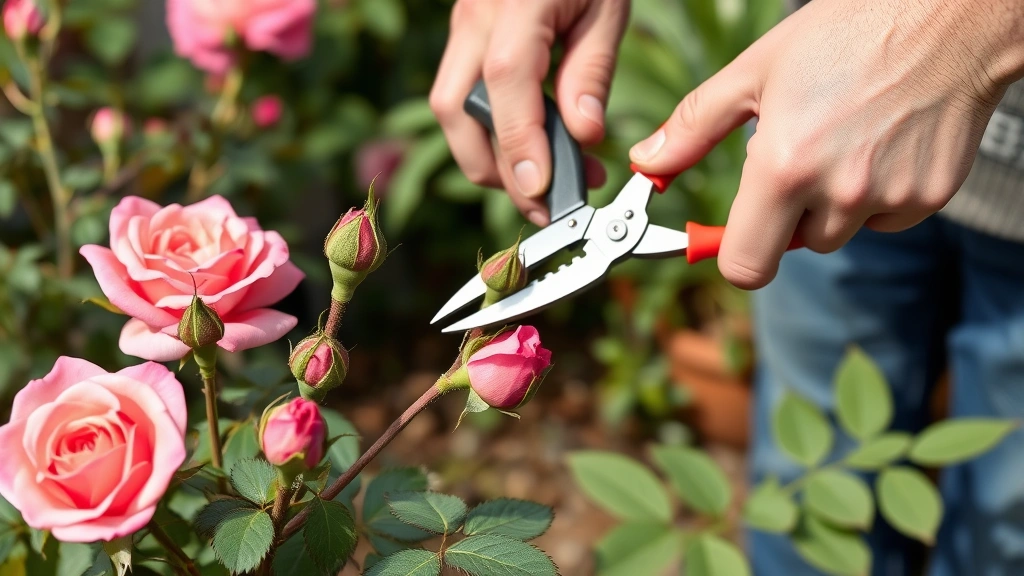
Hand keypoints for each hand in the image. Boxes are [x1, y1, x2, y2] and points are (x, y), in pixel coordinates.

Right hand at [430, 0, 629, 226]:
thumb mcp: (608, 10)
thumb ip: (592, 72)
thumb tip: (584, 137)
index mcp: (517, 3)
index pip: (505, 80)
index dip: (519, 140)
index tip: (541, 189)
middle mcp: (474, 18)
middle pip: (455, 109)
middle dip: (493, 168)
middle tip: (545, 204)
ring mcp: (461, 29)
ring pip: (451, 111)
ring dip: (488, 158)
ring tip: (544, 182)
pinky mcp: (463, 42)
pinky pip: (461, 100)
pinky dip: (489, 136)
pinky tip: (530, 151)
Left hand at [629, 0, 1023, 288]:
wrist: (947, 17)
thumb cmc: (844, 34)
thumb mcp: (754, 73)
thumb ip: (693, 128)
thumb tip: (646, 164)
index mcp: (785, 168)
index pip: (746, 267)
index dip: (734, 255)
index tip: (734, 233)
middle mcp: (838, 193)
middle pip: (793, 249)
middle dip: (785, 220)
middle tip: (795, 163)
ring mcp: (889, 198)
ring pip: (839, 233)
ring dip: (831, 204)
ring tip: (843, 141)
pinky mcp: (930, 197)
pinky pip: (884, 220)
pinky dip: (876, 196)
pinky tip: (881, 144)